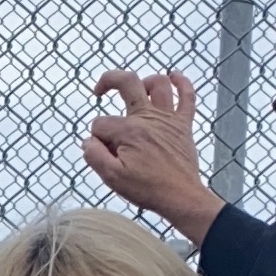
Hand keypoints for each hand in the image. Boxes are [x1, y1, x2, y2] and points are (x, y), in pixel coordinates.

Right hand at [82, 71, 225, 242]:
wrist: (181, 197)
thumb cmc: (147, 189)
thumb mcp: (112, 178)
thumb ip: (94, 156)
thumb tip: (88, 141)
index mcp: (129, 131)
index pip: (101, 124)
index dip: (96, 138)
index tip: (103, 153)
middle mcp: (148, 118)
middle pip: (127, 82)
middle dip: (108, 80)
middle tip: (99, 90)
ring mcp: (168, 119)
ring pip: (158, 84)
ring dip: (144, 81)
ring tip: (136, 91)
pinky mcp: (183, 125)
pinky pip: (187, 96)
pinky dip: (182, 83)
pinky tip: (174, 77)